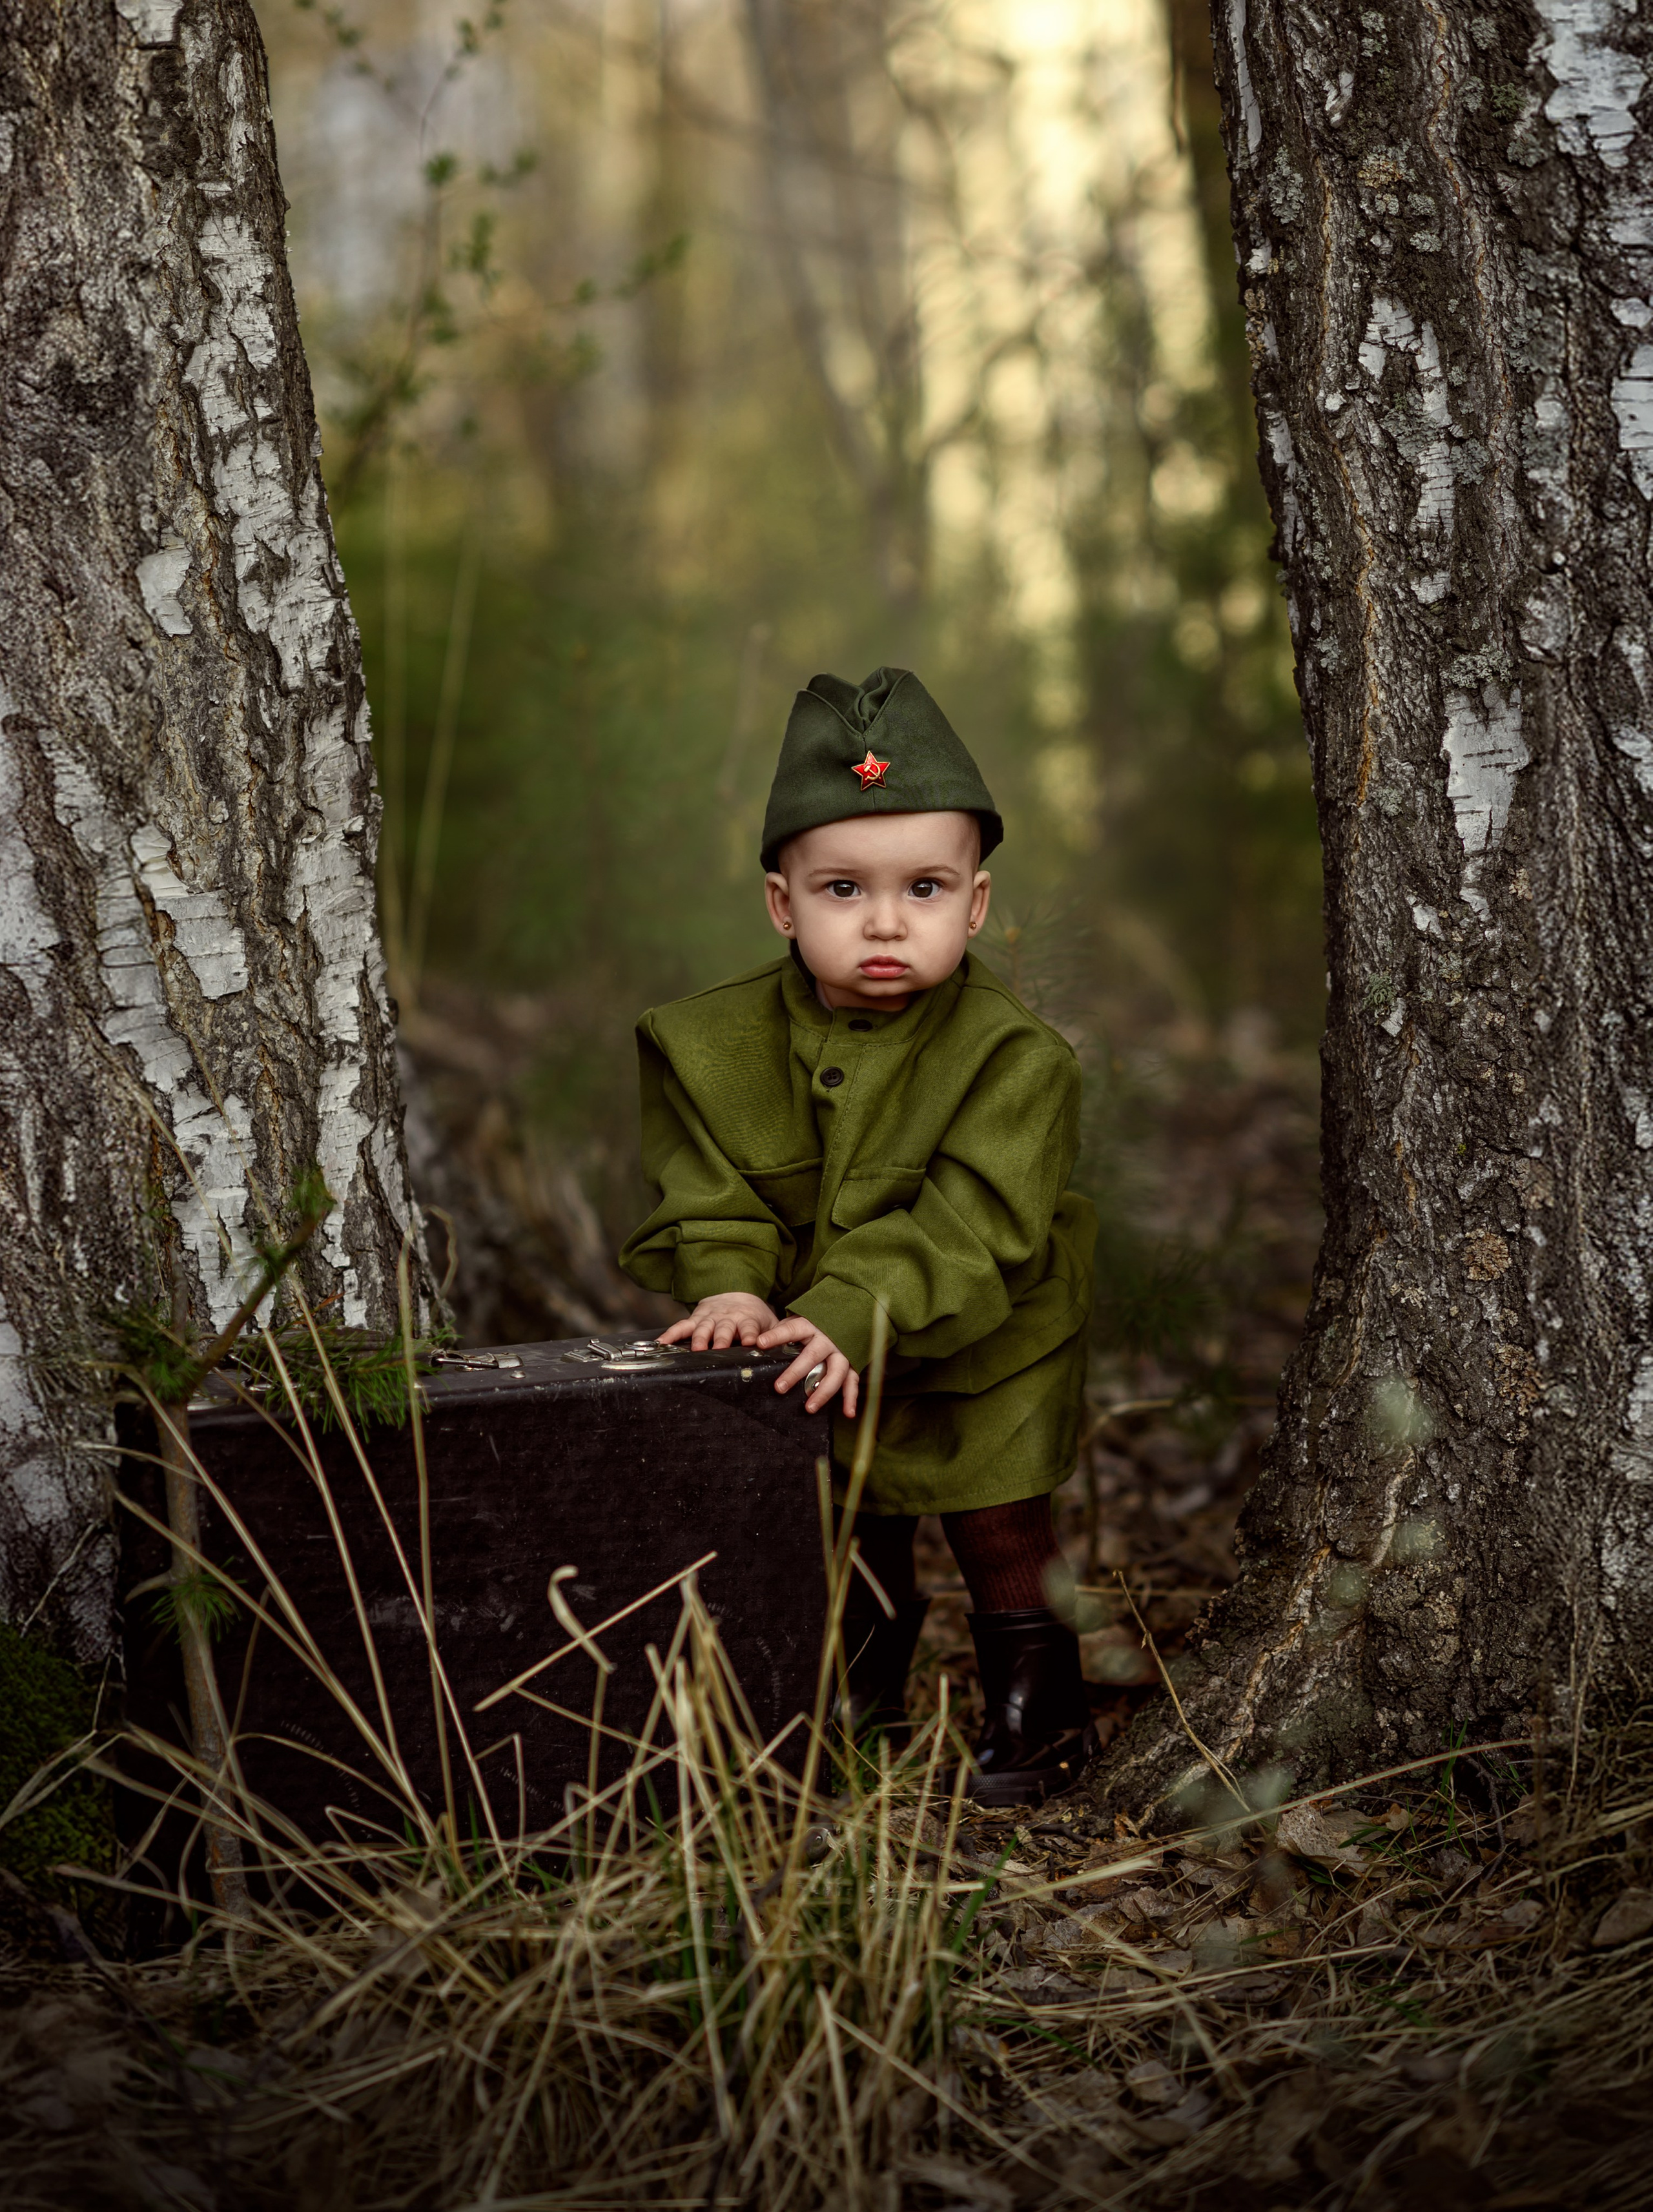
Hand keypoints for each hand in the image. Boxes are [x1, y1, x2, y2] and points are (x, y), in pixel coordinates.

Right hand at [658, 1293, 777, 1351]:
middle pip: (724, 1329)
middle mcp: (728, 1318)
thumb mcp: (770, 1323)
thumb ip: (777, 1337)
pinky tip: (661, 1343)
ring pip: (702, 1328)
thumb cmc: (754, 1315)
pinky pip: (681, 1326)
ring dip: (698, 1338)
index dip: (751, 1335)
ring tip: (695, 1349)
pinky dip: (671, 1334)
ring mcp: (710, 1318)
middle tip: (718, 1349)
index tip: (752, 1343)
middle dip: (721, 1339)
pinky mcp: (696, 1318)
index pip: (750, 1328)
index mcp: (748, 1320)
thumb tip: (792, 1352)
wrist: (736, 1292)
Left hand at [754, 1316, 858, 1416]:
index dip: (776, 1336)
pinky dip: (851, 1398)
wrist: (844, 1318)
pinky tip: (847, 1413)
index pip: (792, 1330)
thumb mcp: (796, 1323)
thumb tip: (755, 1344)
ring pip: (835, 1372)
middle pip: (812, 1356)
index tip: (761, 1343)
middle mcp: (827, 1339)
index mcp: (810, 1326)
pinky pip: (852, 1382)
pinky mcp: (851, 1364)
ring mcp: (840, 1352)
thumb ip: (781, 1333)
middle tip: (780, 1387)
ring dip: (823, 1391)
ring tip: (809, 1408)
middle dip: (796, 1372)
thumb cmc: (812, 1326)